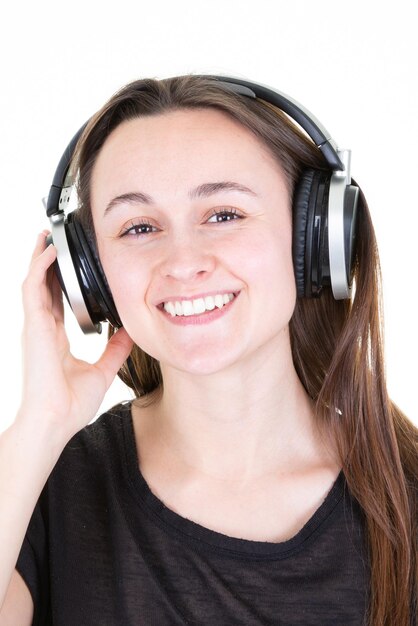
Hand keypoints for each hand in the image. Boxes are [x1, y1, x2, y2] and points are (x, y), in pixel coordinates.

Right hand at [17, 231, 133, 442]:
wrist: (55, 421)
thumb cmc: (70, 403)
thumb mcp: (102, 370)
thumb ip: (114, 349)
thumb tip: (129, 332)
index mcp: (54, 337)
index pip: (56, 299)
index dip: (60, 279)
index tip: (70, 263)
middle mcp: (43, 328)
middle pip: (44, 285)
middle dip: (49, 262)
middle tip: (56, 239)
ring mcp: (35, 326)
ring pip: (35, 281)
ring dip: (41, 257)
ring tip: (48, 235)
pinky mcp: (33, 326)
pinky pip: (33, 288)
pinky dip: (41, 267)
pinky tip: (50, 251)